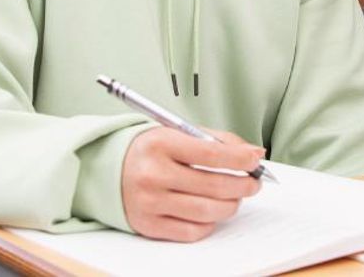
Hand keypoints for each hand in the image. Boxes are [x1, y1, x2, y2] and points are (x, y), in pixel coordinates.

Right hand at [122, 126, 264, 240]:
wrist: (107, 169)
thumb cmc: (150, 149)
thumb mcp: (177, 132)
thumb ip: (215, 140)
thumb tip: (252, 153)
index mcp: (161, 144)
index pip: (211, 154)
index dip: (240, 159)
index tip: (256, 159)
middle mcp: (154, 174)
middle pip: (213, 186)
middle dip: (243, 185)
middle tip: (254, 182)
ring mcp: (150, 203)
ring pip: (207, 212)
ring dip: (231, 205)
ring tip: (237, 196)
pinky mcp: (149, 226)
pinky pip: (191, 231)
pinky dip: (210, 222)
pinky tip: (214, 210)